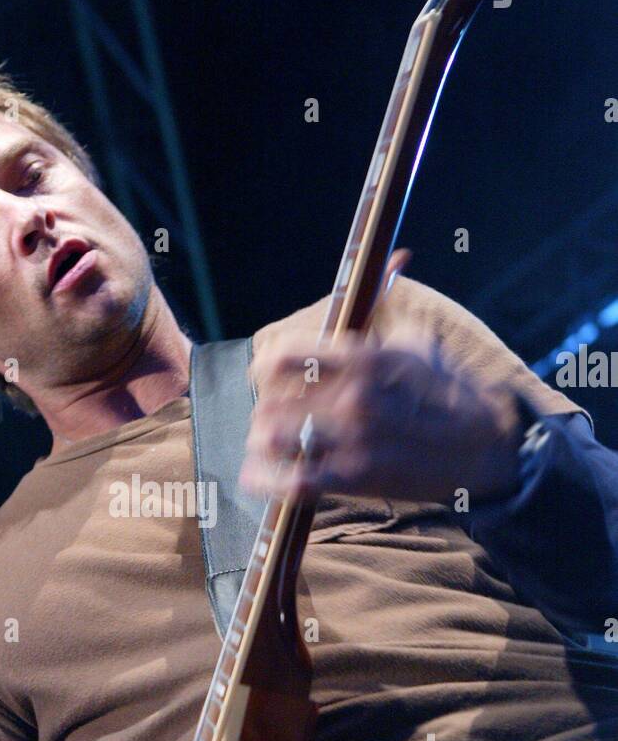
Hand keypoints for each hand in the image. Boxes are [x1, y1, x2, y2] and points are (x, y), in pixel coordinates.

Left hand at [240, 323, 523, 507]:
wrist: (484, 446)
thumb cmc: (448, 391)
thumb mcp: (418, 342)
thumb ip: (388, 307)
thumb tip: (392, 259)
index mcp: (364, 357)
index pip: (287, 353)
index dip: (267, 363)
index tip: (264, 371)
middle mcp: (354, 396)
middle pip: (273, 398)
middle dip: (266, 406)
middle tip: (269, 413)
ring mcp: (354, 439)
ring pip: (275, 438)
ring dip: (263, 440)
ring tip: (263, 442)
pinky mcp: (357, 478)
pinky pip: (294, 481)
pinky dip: (267, 481)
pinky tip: (255, 477)